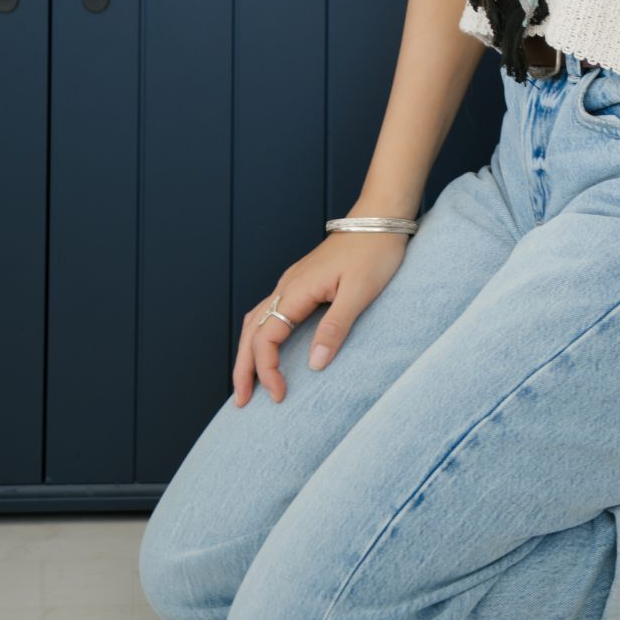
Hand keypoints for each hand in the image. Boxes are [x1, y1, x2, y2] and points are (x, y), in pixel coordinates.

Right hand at [233, 231, 409, 406]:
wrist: (379, 218)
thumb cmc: (374, 252)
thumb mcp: (360, 292)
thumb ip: (336, 327)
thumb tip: (315, 365)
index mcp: (297, 290)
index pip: (266, 337)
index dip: (266, 369)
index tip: (278, 395)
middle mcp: (287, 286)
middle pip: (251, 331)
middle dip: (243, 368)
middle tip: (240, 401)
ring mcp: (292, 282)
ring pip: (256, 321)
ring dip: (247, 352)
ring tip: (246, 382)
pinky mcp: (302, 282)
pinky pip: (269, 312)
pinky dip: (260, 335)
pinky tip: (266, 348)